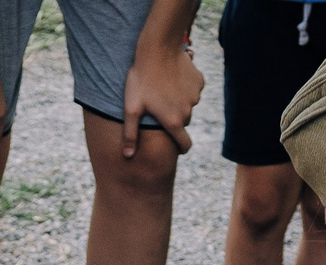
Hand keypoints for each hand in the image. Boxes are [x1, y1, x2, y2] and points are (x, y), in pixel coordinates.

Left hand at [120, 37, 202, 158]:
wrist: (159, 47)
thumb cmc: (142, 78)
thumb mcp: (131, 107)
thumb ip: (130, 134)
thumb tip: (127, 157)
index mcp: (174, 121)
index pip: (185, 144)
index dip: (181, 148)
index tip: (178, 147)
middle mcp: (188, 111)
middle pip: (183, 122)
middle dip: (173, 118)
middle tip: (158, 106)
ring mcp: (195, 96)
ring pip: (187, 105)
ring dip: (178, 101)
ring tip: (163, 89)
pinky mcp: (199, 81)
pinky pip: (192, 90)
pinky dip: (184, 87)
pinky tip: (172, 78)